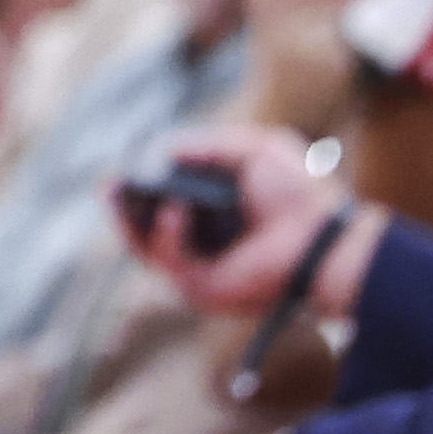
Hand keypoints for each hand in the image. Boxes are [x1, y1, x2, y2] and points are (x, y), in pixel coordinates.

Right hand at [114, 127, 351, 315]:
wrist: (325, 235)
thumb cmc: (301, 193)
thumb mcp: (255, 148)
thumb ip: (208, 144)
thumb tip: (163, 150)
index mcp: (214, 216)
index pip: (162, 207)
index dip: (138, 191)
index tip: (121, 172)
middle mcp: (204, 246)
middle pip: (143, 233)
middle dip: (121, 210)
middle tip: (107, 187)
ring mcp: (201, 270)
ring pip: (146, 251)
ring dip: (131, 223)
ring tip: (126, 194)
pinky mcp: (204, 288)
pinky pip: (170, 262)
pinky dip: (167, 235)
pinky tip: (175, 211)